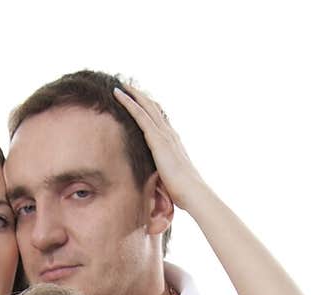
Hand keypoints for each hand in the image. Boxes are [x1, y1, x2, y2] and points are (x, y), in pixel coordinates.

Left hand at [113, 85, 204, 211]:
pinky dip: (128, 102)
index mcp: (173, 143)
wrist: (193, 192)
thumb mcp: (170, 180)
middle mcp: (169, 134)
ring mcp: (164, 134)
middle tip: (127, 87)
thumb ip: (162, 175)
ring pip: (145, 106)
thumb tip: (155, 184)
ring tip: (119, 86)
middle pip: (153, 108)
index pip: (160, 121)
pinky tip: (117, 93)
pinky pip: (140, 115)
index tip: (139, 102)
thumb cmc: (183, 192)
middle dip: (139, 96)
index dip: (149, 109)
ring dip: (132, 94)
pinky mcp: (157, 139)